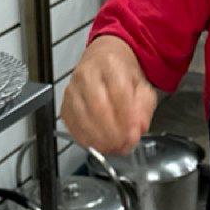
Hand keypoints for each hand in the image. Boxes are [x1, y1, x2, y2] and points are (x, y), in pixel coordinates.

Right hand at [60, 35, 157, 154]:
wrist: (101, 62)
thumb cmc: (121, 75)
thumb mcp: (142, 87)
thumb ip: (144, 108)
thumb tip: (138, 129)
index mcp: (110, 64)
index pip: (119, 91)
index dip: (127, 117)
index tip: (134, 134)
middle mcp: (87, 73)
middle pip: (98, 106)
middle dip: (113, 132)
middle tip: (124, 144)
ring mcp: (72, 89)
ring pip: (83, 118)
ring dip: (100, 139)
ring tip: (114, 147)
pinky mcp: (65, 105)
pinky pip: (73, 126)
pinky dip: (87, 140)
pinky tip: (100, 144)